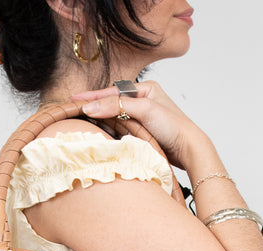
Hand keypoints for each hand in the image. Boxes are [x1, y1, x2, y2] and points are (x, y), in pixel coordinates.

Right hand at [71, 80, 207, 168]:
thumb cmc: (173, 127)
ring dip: (101, 119)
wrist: (189, 150)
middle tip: (73, 110)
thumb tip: (90, 107)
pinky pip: (120, 127)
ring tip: (82, 120)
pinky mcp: (142, 131)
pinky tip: (100, 132)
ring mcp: (142, 116)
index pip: (112, 91)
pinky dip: (109, 129)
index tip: (73, 100)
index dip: (92, 96)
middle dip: (94, 106)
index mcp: (146, 88)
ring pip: (115, 116)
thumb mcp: (144, 111)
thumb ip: (117, 106)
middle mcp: (143, 100)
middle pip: (112, 102)